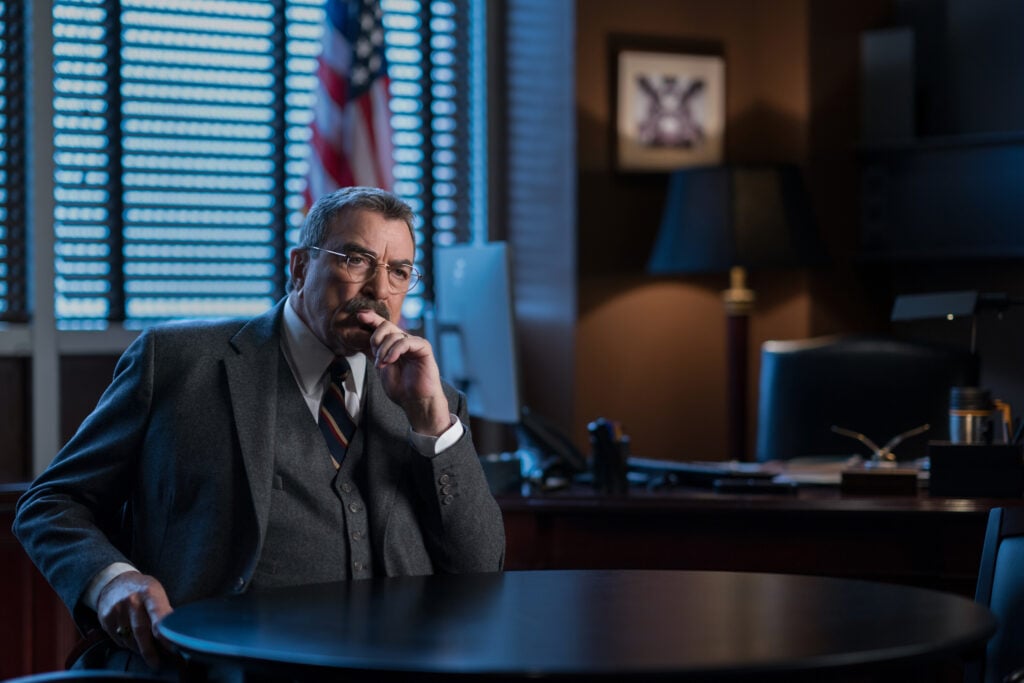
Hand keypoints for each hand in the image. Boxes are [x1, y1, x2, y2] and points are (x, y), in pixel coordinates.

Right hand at [96, 571, 173, 668]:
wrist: (115, 582)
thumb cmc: (143, 590)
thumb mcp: (156, 593)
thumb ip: (163, 611)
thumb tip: (173, 635)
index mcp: (150, 592)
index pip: (158, 616)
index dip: (165, 635)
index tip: (173, 649)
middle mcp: (132, 601)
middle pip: (142, 632)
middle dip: (150, 651)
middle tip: (157, 663)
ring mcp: (117, 610)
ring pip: (129, 639)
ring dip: (139, 649)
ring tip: (148, 653)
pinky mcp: (105, 618)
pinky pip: (118, 639)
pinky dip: (127, 644)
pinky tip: (133, 642)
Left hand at [358, 310, 450, 435]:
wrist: (415, 402)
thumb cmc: (400, 388)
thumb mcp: (381, 367)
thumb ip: (374, 352)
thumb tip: (360, 338)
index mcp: (394, 345)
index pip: (383, 326)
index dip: (372, 319)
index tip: (360, 315)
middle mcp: (405, 341)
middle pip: (387, 325)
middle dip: (376, 338)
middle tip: (375, 356)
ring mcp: (414, 343)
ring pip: (394, 334)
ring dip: (383, 350)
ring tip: (381, 365)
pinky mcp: (423, 348)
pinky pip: (406, 341)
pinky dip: (395, 350)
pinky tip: (390, 361)